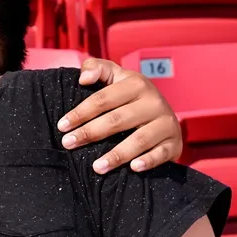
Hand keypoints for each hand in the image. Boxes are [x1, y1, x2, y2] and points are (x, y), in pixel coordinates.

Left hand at [57, 58, 182, 174]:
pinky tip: (133, 168)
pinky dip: (148, 161)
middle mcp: (154, 102)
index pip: (103, 99)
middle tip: (68, 144)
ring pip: (139, 139)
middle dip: (90, 133)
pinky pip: (161, 153)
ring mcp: (166, 123)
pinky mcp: (175, 143)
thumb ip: (96, 68)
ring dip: (117, 155)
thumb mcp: (115, 77)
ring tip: (96, 167)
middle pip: (117, 120)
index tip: (62, 126)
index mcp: (136, 84)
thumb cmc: (130, 97)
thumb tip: (83, 79)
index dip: (81, 112)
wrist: (163, 114)